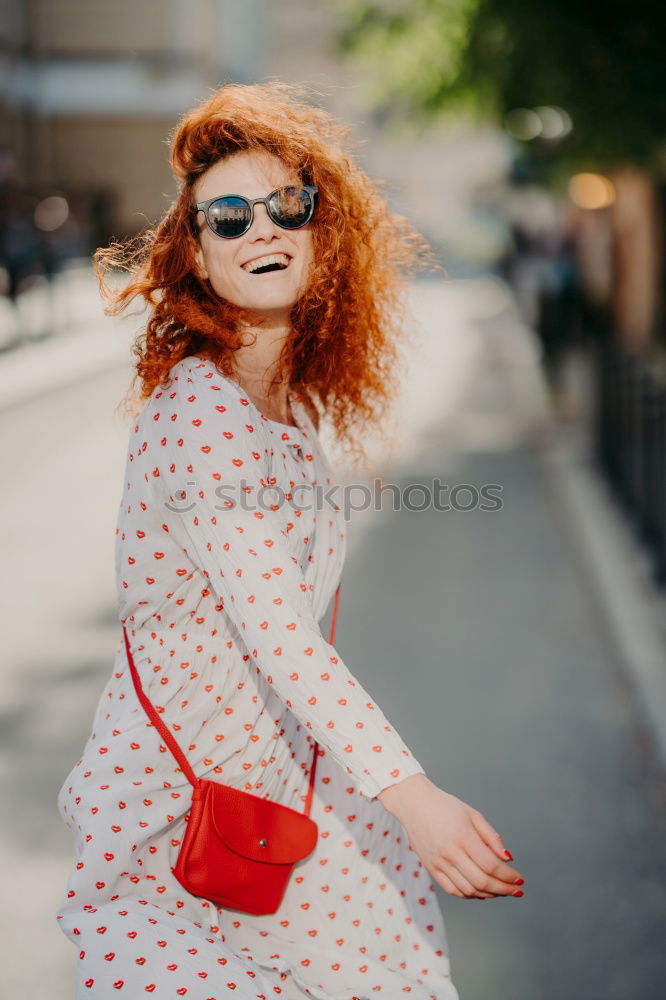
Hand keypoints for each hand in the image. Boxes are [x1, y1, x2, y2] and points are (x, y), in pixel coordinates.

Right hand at [377, 773, 523, 899]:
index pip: (491, 865)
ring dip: (489, 894)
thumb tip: (508, 859)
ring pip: (468, 890)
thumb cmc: (445, 806)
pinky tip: (481, 891)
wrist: (413, 804)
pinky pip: (453, 890)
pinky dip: (470, 895)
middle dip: (503, 889)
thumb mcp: (472, 814)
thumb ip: (491, 837)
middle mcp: (450, 852)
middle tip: (516, 890)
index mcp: (462, 836)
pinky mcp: (431, 868)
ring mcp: (439, 863)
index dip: (508, 875)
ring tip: (501, 891)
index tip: (519, 878)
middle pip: (482, 881)